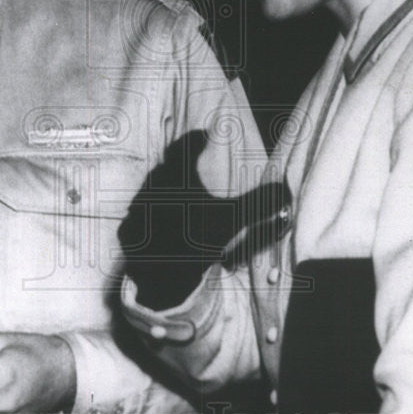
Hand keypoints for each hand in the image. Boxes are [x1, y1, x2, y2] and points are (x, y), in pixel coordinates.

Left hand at [119, 128, 288, 309]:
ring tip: (175, 196)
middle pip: (164, 169)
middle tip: (190, 167)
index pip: (185, 146)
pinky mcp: (128, 232)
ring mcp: (136, 209)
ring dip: (161, 192)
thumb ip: (260, 203)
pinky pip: (135, 216)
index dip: (195, 139)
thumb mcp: (234, 220)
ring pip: (148, 192)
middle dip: (178, 167)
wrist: (165, 278)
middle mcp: (153, 188)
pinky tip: (155, 222)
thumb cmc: (199, 242)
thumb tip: (284, 190)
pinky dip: (147, 216)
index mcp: (177, 178)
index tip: (204, 135)